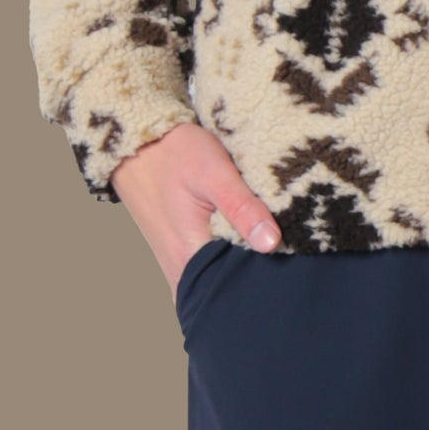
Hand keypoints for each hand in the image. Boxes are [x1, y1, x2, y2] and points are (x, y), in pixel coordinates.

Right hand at [108, 123, 282, 302]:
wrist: (141, 143)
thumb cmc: (177, 154)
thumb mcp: (214, 173)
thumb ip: (242, 208)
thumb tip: (271, 243)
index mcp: (189, 258)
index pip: (235, 286)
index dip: (264, 273)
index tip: (288, 256)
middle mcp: (180, 271)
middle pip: (227, 286)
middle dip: (254, 272)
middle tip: (282, 246)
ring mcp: (178, 265)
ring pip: (218, 277)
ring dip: (240, 261)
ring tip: (263, 238)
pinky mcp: (180, 254)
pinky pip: (209, 266)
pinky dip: (227, 255)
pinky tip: (242, 235)